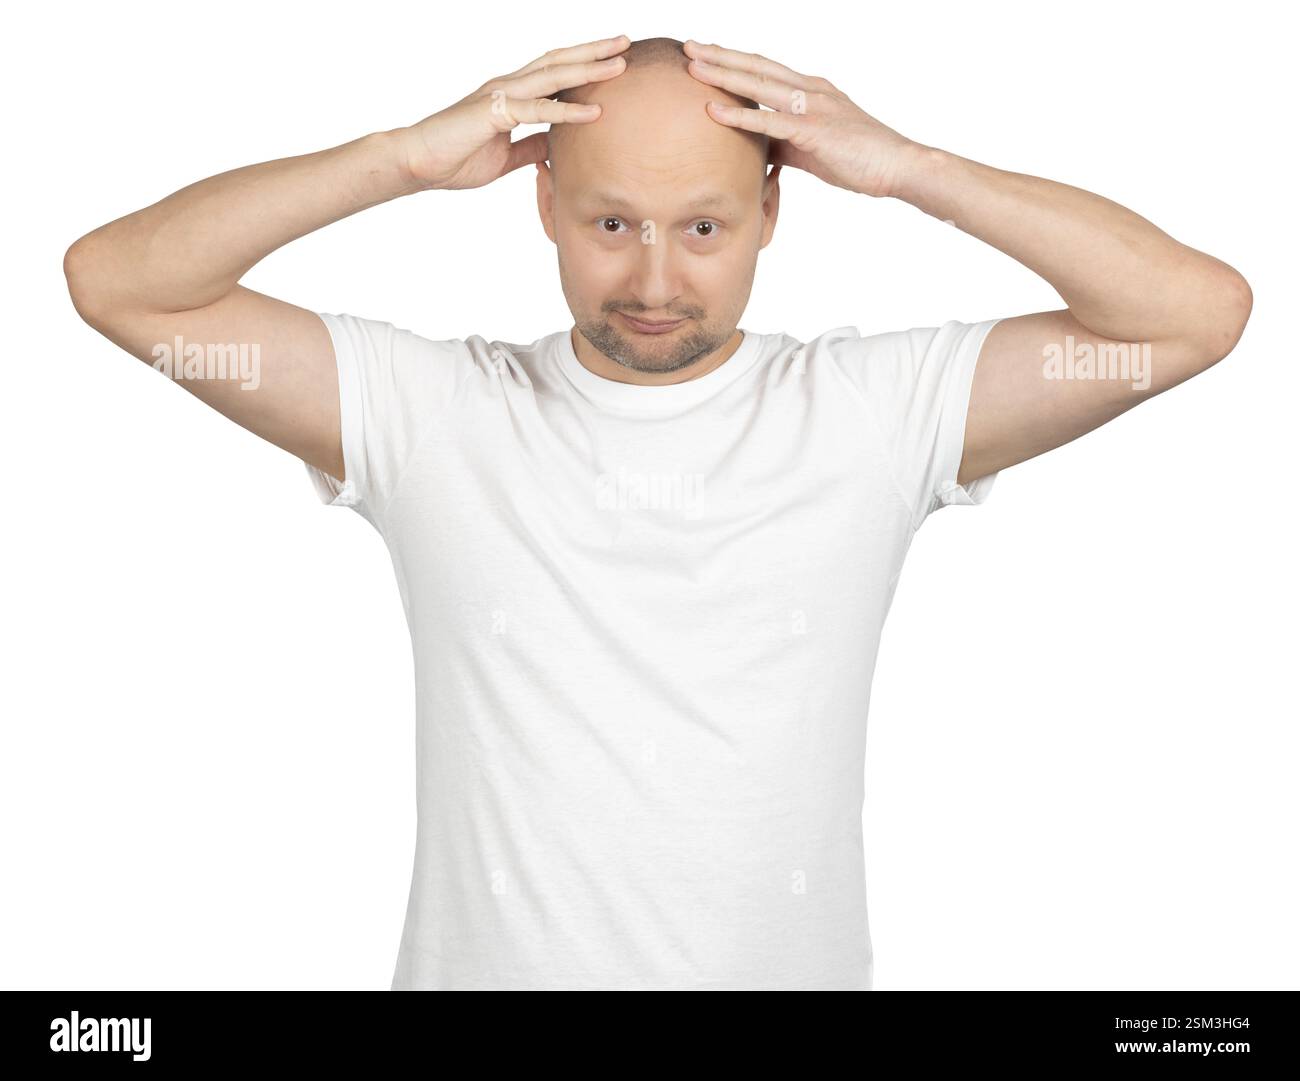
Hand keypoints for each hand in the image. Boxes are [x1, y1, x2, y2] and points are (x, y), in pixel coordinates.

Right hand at [397, 35, 630, 190]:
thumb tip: (552, 148)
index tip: (614, 61)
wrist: (418, 164)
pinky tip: (593, 111)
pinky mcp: (494, 113)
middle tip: (626, 43)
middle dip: (594, 52)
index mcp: (511, 95)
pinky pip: (536, 110)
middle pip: (559, 61)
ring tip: (620, 65)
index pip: (554, 73)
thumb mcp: (504, 157)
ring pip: (552, 76)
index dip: (584, 64)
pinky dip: (566, 110)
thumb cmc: (455, 158)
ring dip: (588, 70)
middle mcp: (509, 86)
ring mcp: (501, 95)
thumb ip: (529, 149)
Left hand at [682, 40, 921, 198]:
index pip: (765, 68)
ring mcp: (812, 107)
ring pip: (759, 85)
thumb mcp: (813, 146)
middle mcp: (809, 90)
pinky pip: (770, 121)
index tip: (706, 53)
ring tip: (693, 67)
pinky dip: (740, 115)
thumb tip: (759, 150)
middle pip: (756, 66)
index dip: (734, 59)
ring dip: (723, 74)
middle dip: (720, 56)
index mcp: (810, 90)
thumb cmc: (858, 158)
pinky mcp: (814, 131)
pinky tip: (713, 111)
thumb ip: (784, 142)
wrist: (897, 165)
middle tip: (688, 46)